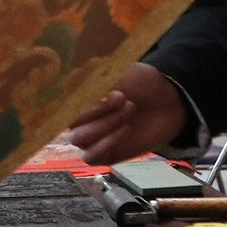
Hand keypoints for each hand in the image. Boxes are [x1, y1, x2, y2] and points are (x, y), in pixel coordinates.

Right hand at [66, 63, 190, 164]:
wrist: (169, 101)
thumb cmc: (141, 82)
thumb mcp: (120, 70)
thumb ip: (96, 77)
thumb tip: (74, 75)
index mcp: (74, 97)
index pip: (57, 102)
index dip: (69, 98)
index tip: (91, 90)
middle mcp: (77, 118)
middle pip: (68, 122)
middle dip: (95, 110)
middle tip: (121, 96)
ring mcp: (89, 138)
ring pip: (79, 138)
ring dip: (105, 124)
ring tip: (128, 108)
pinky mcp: (103, 154)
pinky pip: (91, 156)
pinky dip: (106, 143)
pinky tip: (124, 130)